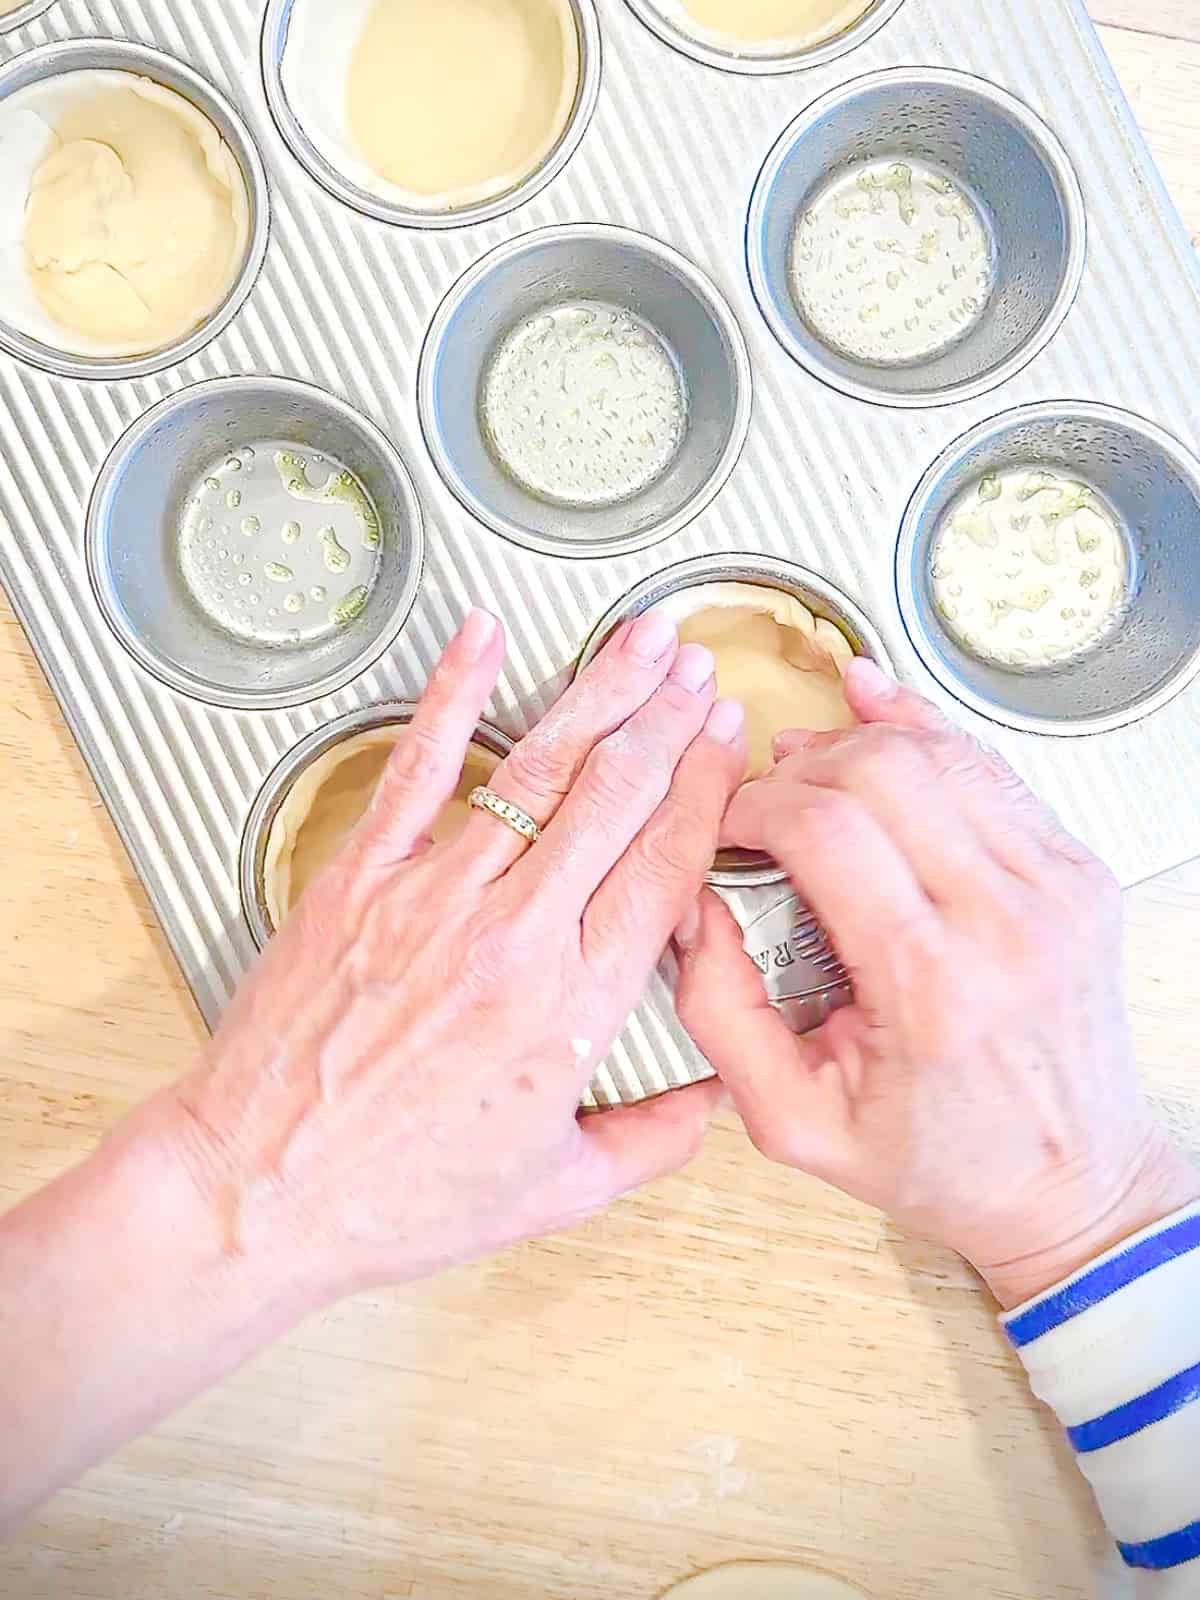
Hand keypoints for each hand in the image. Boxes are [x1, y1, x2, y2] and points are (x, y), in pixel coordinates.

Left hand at [169, 608, 746, 1303]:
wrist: (259, 1191)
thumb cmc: (399, 1200)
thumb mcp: (554, 1190)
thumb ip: (654, 1139)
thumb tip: (721, 1095)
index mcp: (575, 1007)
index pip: (666, 864)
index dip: (709, 787)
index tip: (731, 740)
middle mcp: (516, 936)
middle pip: (616, 796)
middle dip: (668, 719)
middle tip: (698, 667)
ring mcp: (433, 896)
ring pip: (538, 770)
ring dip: (599, 694)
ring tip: (640, 640)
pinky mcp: (360, 876)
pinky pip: (416, 766)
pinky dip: (453, 693)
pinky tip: (485, 638)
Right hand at [675, 660, 1197, 1308]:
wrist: (1066, 1184)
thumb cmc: (941, 1161)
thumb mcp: (795, 1123)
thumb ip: (721, 1012)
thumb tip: (686, 906)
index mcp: (933, 989)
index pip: (826, 831)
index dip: (755, 804)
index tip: (724, 821)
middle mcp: (1008, 924)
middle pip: (883, 771)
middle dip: (800, 766)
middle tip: (761, 797)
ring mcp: (1056, 889)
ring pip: (942, 752)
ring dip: (859, 741)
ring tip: (806, 761)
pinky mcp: (1077, 873)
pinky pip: (993, 769)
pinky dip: (927, 730)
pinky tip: (878, 710)